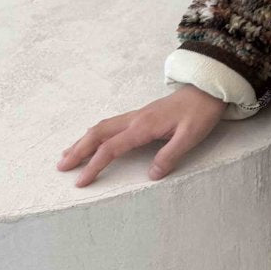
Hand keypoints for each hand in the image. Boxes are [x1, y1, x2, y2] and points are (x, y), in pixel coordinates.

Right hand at [55, 86, 227, 186]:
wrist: (209, 88)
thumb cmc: (201, 112)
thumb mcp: (191, 136)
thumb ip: (170, 155)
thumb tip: (152, 175)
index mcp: (144, 126)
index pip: (112, 148)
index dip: (95, 165)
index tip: (81, 181)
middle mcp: (136, 119)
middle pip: (99, 133)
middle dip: (79, 150)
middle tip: (61, 167)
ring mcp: (138, 115)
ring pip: (103, 127)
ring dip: (84, 140)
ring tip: (67, 154)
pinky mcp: (142, 115)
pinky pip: (112, 123)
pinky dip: (96, 133)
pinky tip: (93, 139)